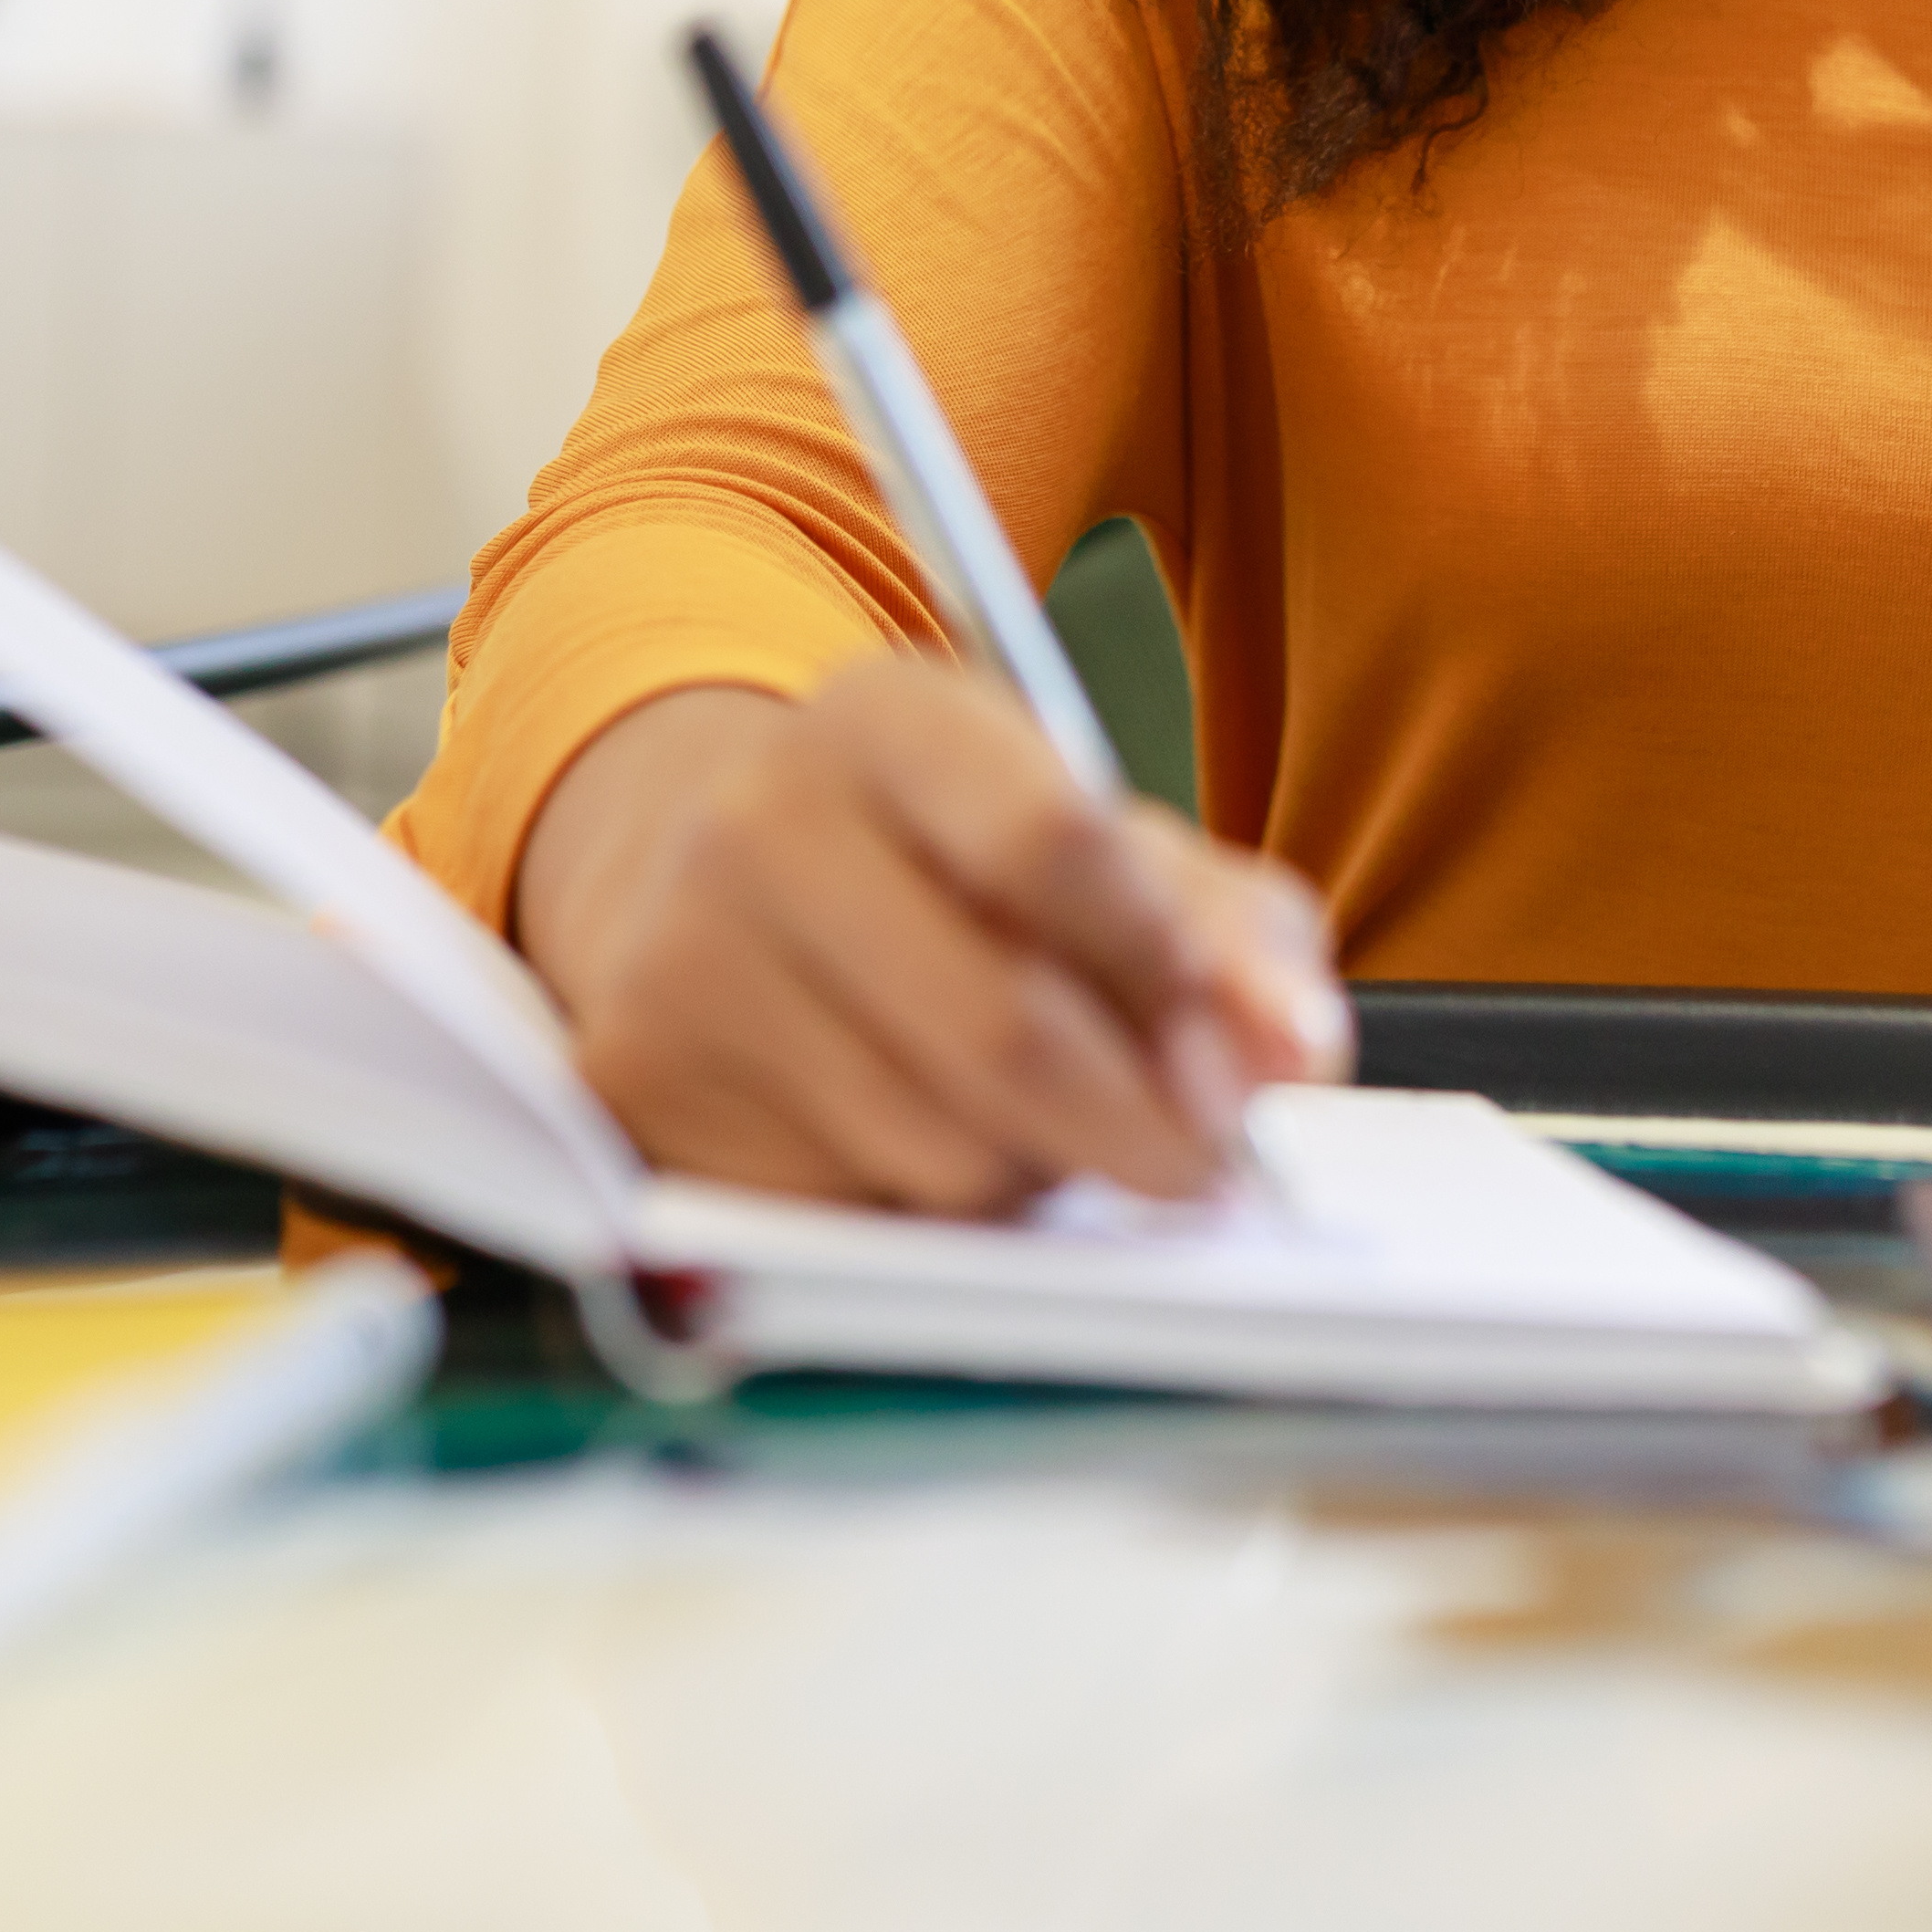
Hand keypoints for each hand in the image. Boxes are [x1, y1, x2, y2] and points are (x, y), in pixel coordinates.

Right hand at [514, 662, 1352, 1216]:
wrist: (691, 866)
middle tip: (1199, 1161)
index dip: (1172, 970)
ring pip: (939, 1150)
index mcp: (888, 717)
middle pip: (1005, 1028)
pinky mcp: (638, 1086)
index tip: (1247, 1053)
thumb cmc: (938, 865)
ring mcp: (683, 956)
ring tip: (1016, 1113)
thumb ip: (1228, 930)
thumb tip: (1293, 1050)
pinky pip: (847, 1214)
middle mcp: (759, 818)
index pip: (1052, 843)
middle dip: (1141, 1126)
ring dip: (1027, 1170)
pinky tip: (905, 1137)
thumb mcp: (1088, 842)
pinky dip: (917, 1210)